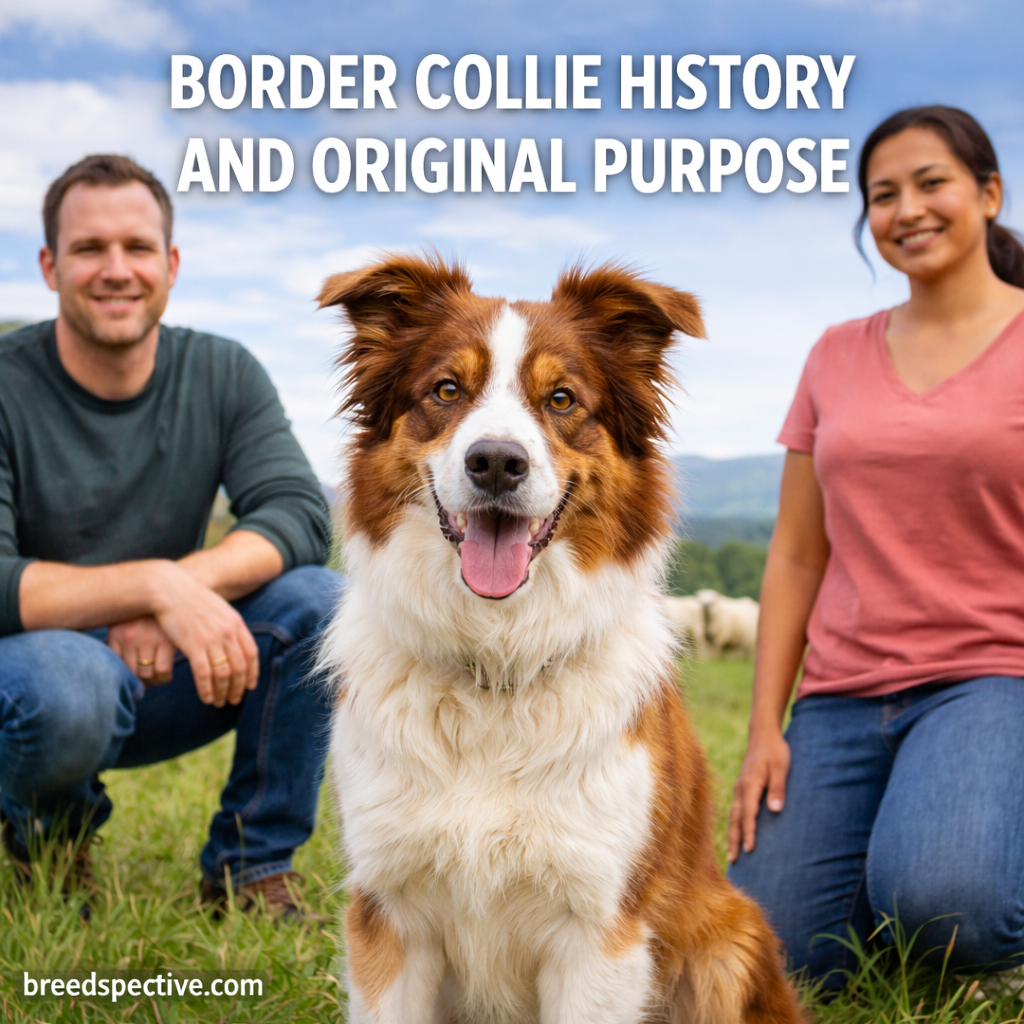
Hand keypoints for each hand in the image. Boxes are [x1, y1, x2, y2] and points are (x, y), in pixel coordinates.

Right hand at [108, 616, 176, 683]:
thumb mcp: (177, 632)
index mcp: (167, 639)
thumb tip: (165, 675)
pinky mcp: (114, 634)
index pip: (163, 672)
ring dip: (135, 675)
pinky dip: (121, 666)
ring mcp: (129, 636)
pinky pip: (116, 660)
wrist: (149, 589)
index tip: (162, 675)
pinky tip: (128, 662)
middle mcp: (147, 638)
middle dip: (150, 679)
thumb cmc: (166, 617)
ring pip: (130, 671)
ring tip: (141, 669)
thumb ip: (174, 652)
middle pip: (146, 674)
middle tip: (151, 676)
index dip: (163, 678)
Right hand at [149, 562, 259, 707]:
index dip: (252, 673)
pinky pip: (205, 674)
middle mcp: (227, 632)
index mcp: (236, 623)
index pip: (252, 654)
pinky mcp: (193, 645)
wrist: (169, 590)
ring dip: (223, 692)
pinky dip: (207, 689)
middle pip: (240, 667)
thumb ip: (229, 626)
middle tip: (234, 700)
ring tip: (219, 702)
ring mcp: (211, 639)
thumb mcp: (219, 609)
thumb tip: (236, 641)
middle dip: (238, 688)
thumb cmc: (192, 600)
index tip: (250, 686)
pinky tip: (205, 698)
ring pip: (224, 674)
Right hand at [727, 727, 790, 863]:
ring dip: (732, 835)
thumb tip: (775, 810)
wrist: (763, 734)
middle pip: (736, 818)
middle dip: (735, 839)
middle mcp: (740, 788)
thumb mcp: (781, 767)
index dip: (749, 832)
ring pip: (733, 815)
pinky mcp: (741, 787)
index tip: (750, 849)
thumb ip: (778, 788)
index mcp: (750, 784)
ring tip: (732, 854)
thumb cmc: (775, 750)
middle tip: (734, 861)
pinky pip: (735, 810)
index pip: (749, 813)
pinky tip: (736, 833)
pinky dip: (734, 824)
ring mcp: (739, 788)